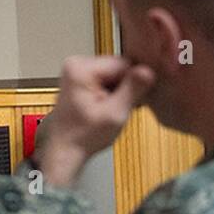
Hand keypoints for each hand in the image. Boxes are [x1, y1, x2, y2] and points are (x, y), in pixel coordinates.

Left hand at [37, 55, 154, 186]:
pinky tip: (108, 106)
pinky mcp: (80, 77)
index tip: (136, 99)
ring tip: (112, 109)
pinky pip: (107, 78)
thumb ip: (132, 90)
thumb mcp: (114, 114)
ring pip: (115, 73)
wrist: (66, 149)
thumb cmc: (83, 137)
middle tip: (120, 107)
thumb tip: (147, 70)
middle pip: (119, 67)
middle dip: (126, 87)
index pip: (124, 64)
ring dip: (120, 91)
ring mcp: (77, 70)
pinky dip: (112, 92)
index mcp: (81, 69)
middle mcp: (76, 64)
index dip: (135, 83)